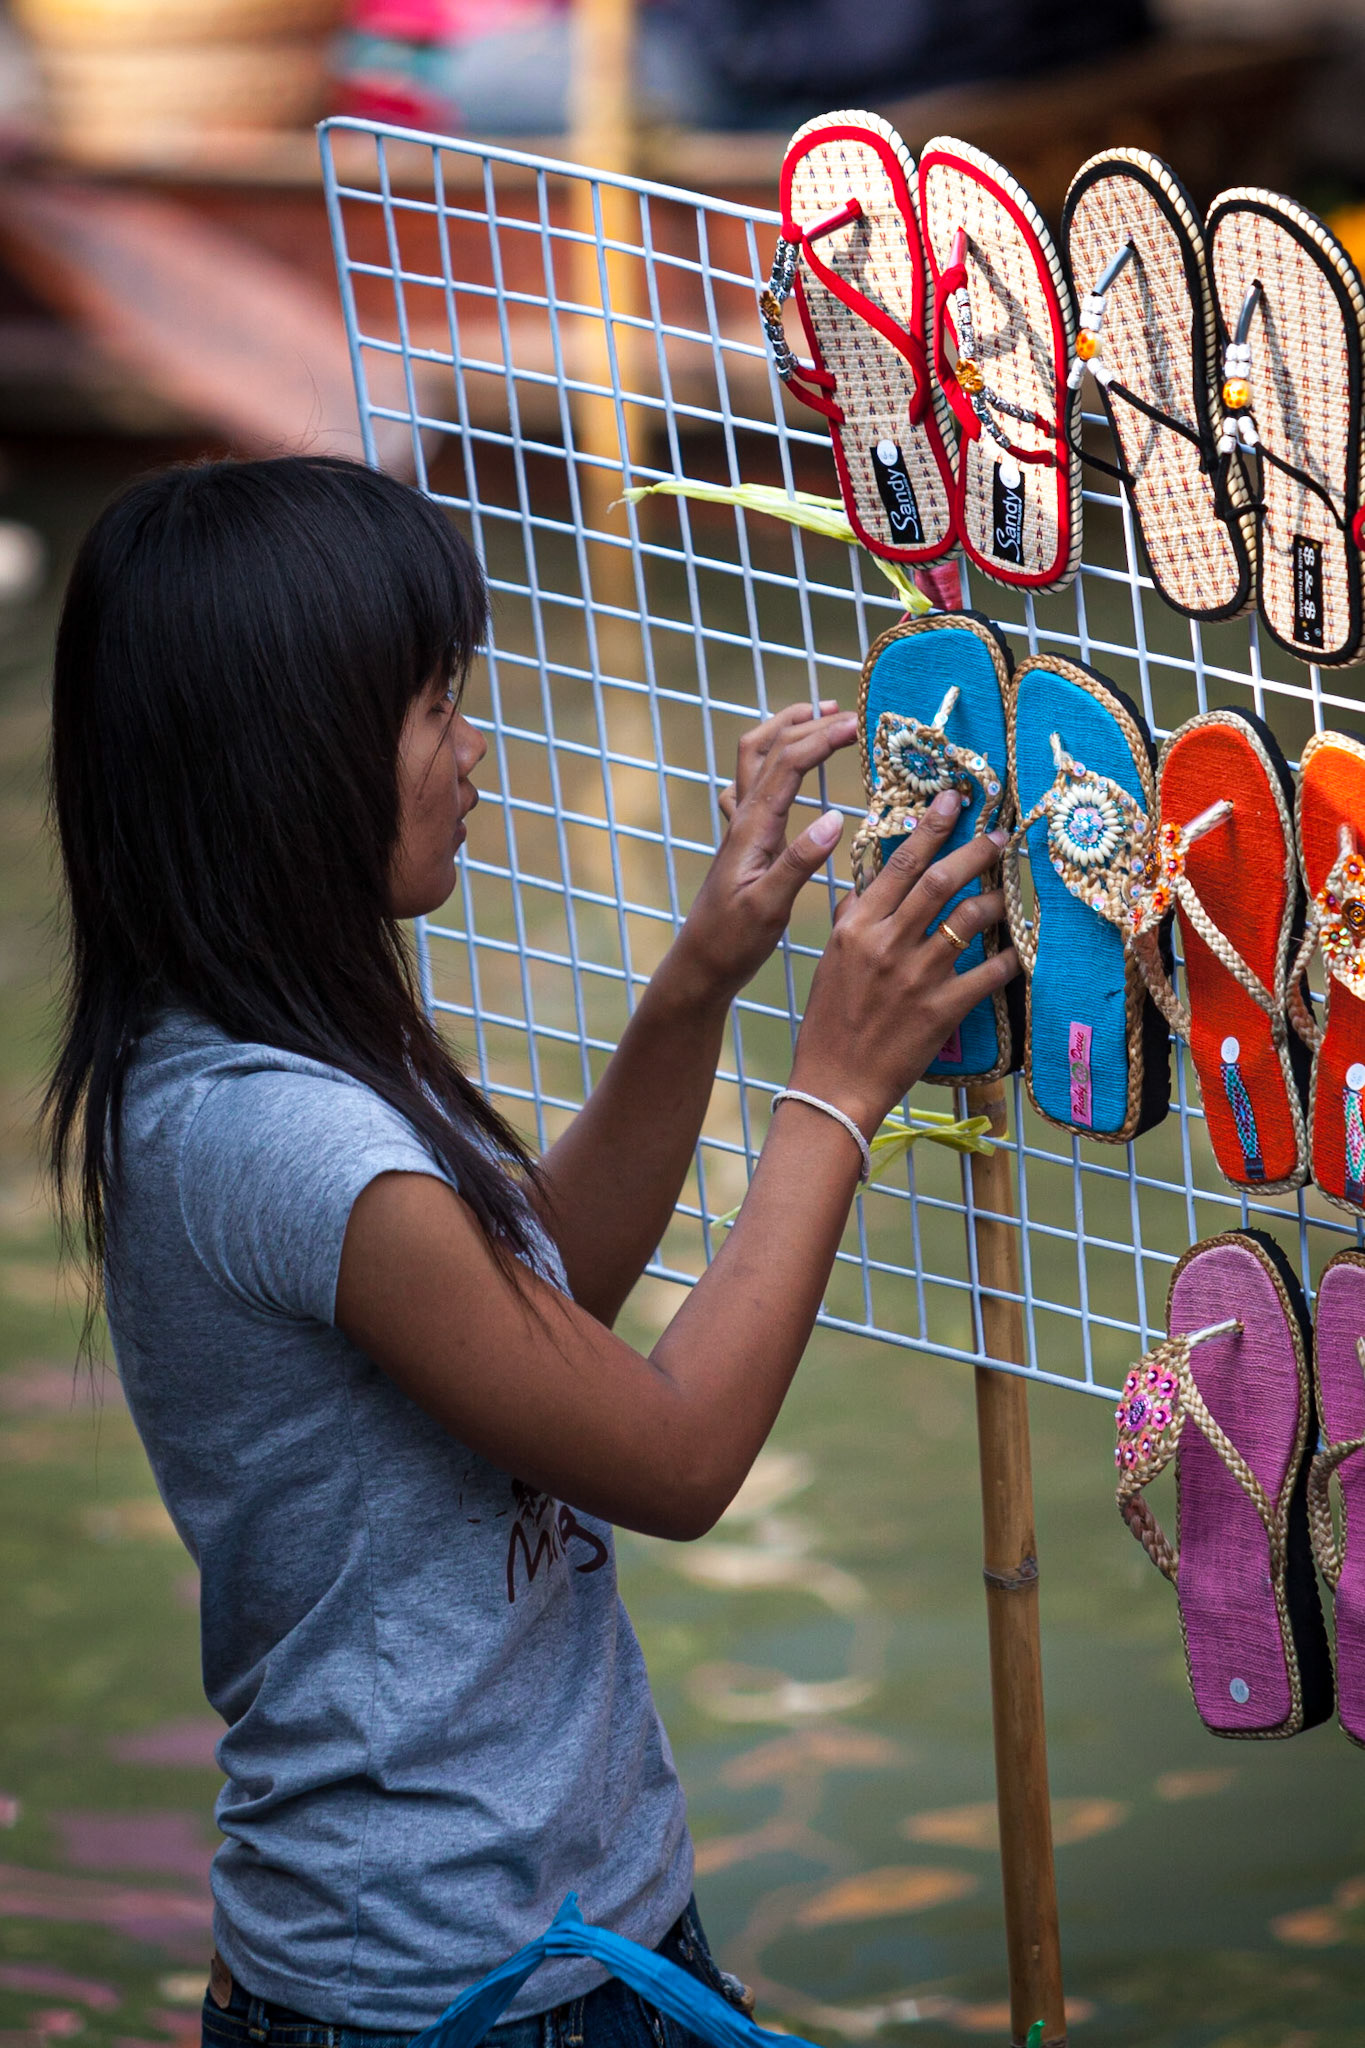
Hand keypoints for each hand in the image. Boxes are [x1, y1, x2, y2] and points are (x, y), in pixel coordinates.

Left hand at [669, 699, 858, 1001]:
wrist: (699, 966)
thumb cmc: (732, 943)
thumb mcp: (769, 908)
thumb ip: (799, 863)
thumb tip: (837, 818)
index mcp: (752, 830)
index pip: (786, 765)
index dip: (821, 739)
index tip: (857, 725)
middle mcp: (743, 820)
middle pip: (767, 748)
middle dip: (806, 722)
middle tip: (847, 714)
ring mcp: (741, 828)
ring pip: (754, 759)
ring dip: (784, 730)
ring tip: (818, 716)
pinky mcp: (744, 841)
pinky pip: (753, 784)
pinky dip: (774, 760)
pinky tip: (786, 767)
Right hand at [790, 789, 1018, 1135]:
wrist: (834, 1084)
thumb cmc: (829, 1023)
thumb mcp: (830, 963)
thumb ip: (849, 921)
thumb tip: (863, 890)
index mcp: (856, 927)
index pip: (899, 864)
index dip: (930, 828)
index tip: (953, 801)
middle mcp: (886, 944)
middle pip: (940, 881)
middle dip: (974, 851)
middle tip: (999, 834)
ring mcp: (916, 976)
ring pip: (968, 920)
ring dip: (995, 900)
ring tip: (1009, 893)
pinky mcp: (941, 1010)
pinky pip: (986, 973)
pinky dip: (1007, 958)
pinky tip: (1019, 950)